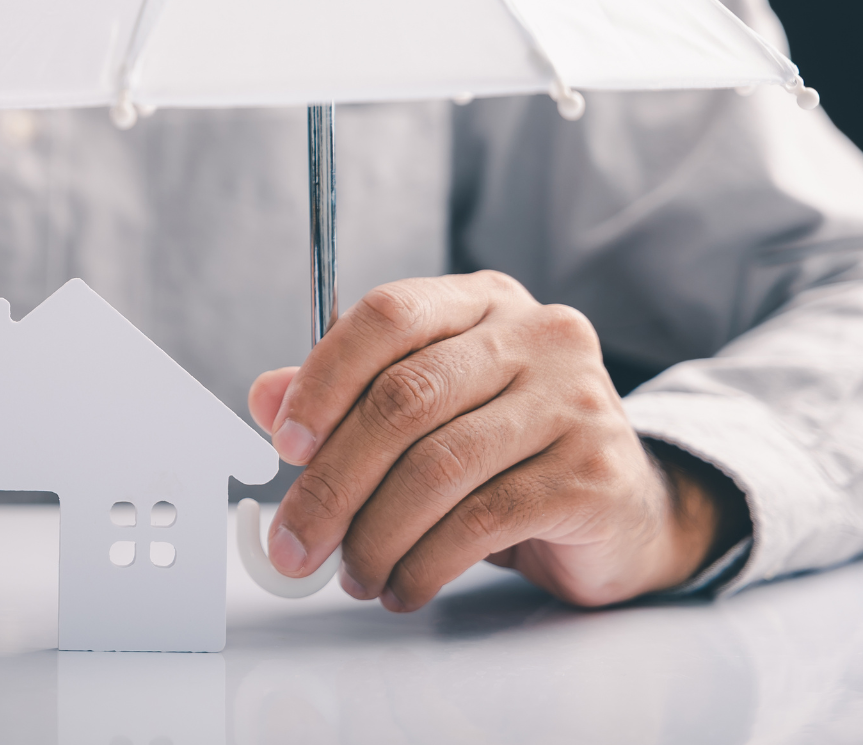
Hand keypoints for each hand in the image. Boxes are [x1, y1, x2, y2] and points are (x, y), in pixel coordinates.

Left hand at [247, 271, 740, 610]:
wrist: (626, 511)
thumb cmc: (508, 453)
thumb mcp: (426, 414)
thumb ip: (347, 398)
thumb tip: (263, 399)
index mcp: (482, 301)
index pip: (388, 315)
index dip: (323, 379)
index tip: (282, 445)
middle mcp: (536, 336)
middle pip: (404, 400)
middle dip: (332, 483)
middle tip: (295, 545)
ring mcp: (573, 400)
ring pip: (438, 468)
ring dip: (376, 536)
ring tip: (354, 575)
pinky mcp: (593, 471)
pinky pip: (482, 521)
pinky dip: (425, 564)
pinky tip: (403, 587)